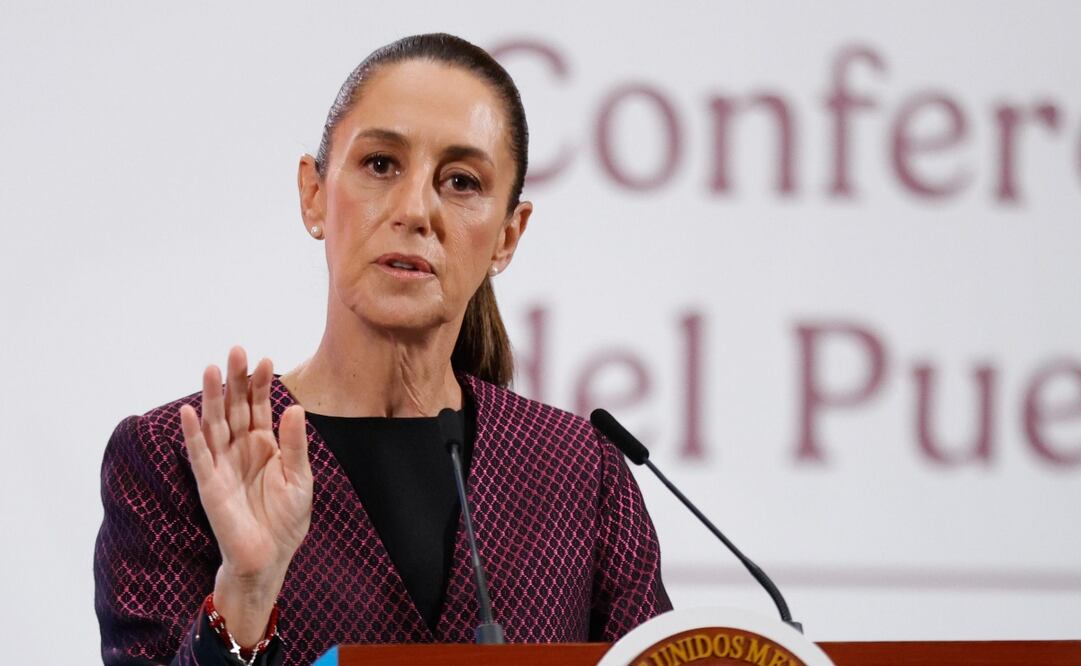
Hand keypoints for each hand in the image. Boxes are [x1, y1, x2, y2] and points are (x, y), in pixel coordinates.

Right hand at [179, 346, 311, 645]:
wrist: (269, 556)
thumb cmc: (286, 518)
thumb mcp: (300, 478)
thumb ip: (295, 444)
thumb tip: (294, 407)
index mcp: (264, 444)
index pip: (259, 406)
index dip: (261, 384)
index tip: (266, 360)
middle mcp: (241, 448)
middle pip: (235, 407)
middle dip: (235, 380)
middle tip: (236, 351)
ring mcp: (223, 463)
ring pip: (215, 423)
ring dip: (212, 397)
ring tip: (211, 369)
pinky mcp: (209, 483)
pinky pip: (199, 454)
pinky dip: (192, 434)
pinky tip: (188, 411)